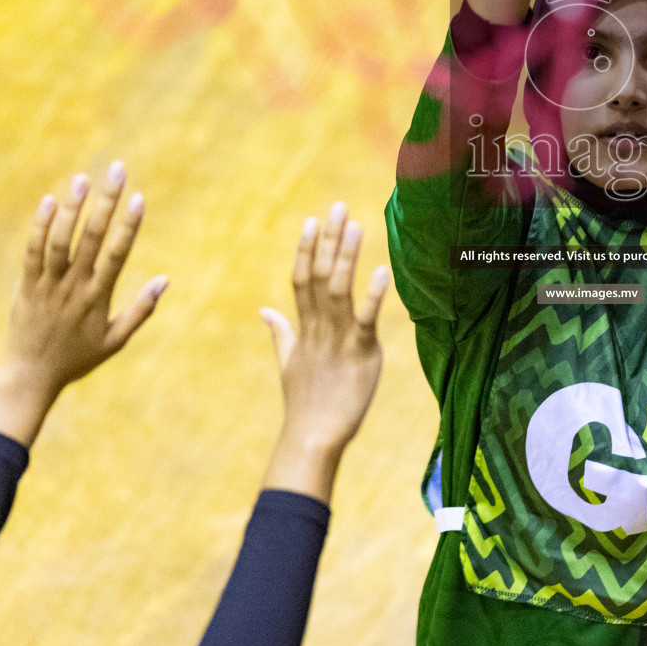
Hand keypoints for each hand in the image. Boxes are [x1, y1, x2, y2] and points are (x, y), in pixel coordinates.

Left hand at [0, 162, 167, 446]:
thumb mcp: (116, 341)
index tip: (138, 198)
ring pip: (60, 240)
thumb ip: (141, 310)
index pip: (117, 254)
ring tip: (83, 178)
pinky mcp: (25, 286)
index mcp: (98, 297)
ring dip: (72, 207)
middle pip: (91, 237)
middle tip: (116, 171)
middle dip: (105, 202)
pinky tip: (49, 202)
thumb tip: (166, 280)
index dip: (129, 225)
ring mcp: (48, 285)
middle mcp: (74, 287)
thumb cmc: (77, 359)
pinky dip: (40, 226)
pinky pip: (32, 252)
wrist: (29, 377)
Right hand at [260, 202, 388, 502]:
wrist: (312, 439)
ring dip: (346, 256)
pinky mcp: (361, 354)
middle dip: (327, 241)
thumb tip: (264, 310)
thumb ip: (280, 333)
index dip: (305, 249)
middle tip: (337, 206)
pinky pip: (366, 320)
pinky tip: (382, 271)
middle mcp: (318, 328)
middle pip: (318, 276)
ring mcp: (338, 340)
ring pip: (338, 290)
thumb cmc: (305, 404)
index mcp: (304, 329)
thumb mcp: (288, 364)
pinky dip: (374, 296)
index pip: (300, 280)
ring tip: (355, 225)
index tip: (310, 220)